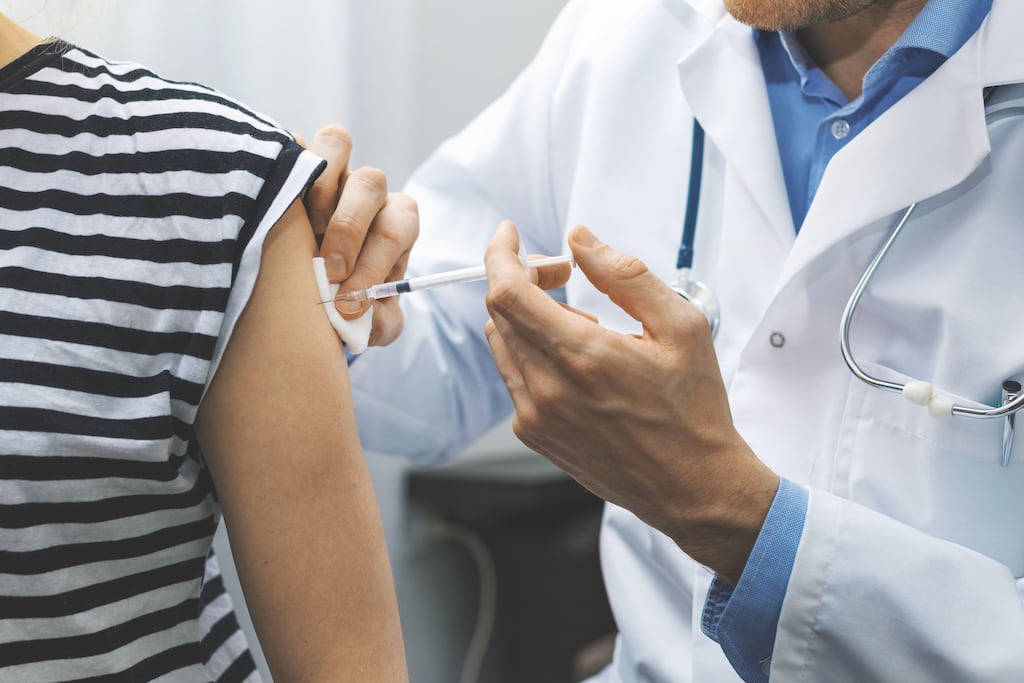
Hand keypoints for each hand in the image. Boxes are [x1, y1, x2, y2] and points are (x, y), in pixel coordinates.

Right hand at [299, 125, 418, 346]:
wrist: (301, 290)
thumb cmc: (341, 300)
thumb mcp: (367, 321)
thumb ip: (379, 324)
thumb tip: (367, 319)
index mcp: (392, 224)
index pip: (398, 227)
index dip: (376, 262)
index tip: (349, 301)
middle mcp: (365, 192)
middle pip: (371, 183)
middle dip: (349, 229)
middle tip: (328, 270)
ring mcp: (329, 170)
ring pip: (337, 144)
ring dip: (321, 187)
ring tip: (304, 228)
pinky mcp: (291, 159)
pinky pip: (292, 141)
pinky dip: (283, 160)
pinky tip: (269, 199)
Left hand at [482, 221, 778, 583]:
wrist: (693, 487)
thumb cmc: (694, 410)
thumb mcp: (680, 327)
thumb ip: (625, 274)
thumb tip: (580, 239)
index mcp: (582, 356)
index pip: (508, 291)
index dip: (500, 253)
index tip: (510, 233)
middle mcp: (547, 388)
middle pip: (499, 311)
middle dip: (523, 277)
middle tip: (564, 273)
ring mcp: (534, 417)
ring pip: (501, 342)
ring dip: (525, 315)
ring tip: (579, 321)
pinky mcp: (533, 434)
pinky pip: (512, 376)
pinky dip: (531, 351)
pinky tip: (576, 361)